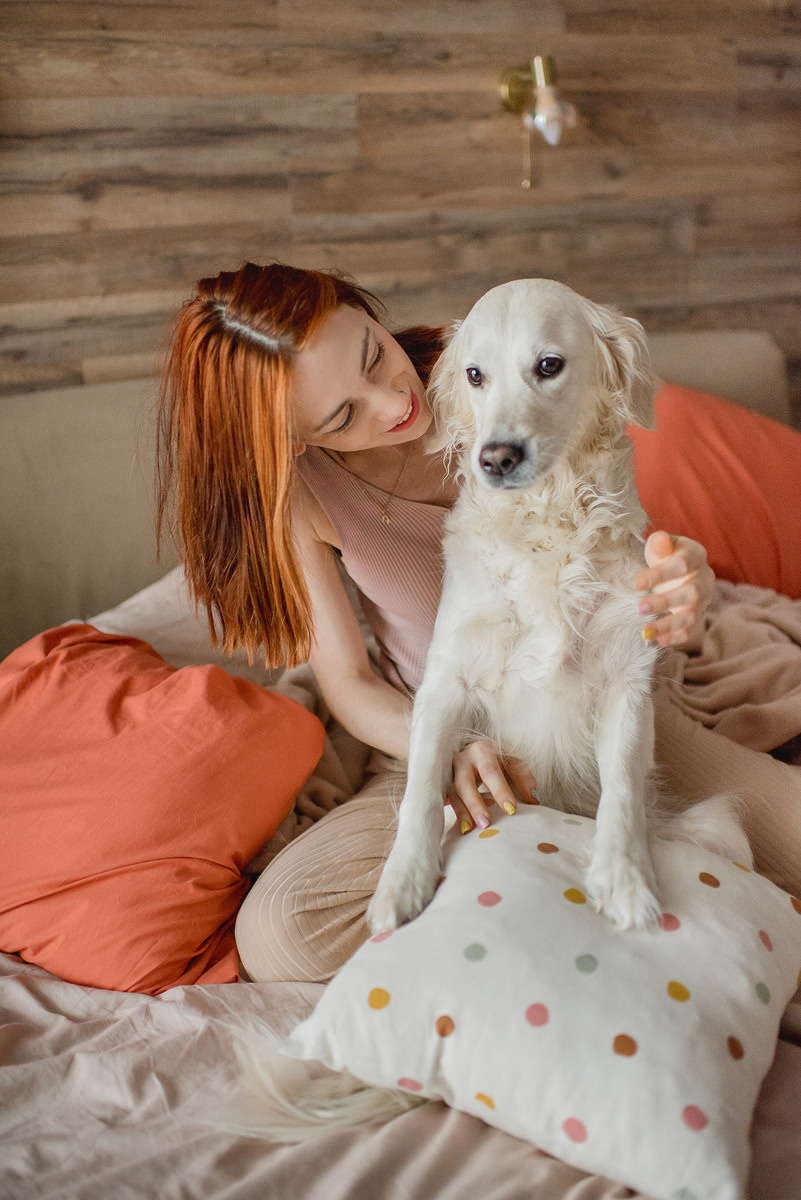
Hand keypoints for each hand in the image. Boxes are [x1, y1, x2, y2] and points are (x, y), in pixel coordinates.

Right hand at [447, 739, 537, 833]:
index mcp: (482, 751)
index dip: (500, 791)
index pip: (490, 772)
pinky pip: (447, 801)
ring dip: (462, 812)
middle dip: (475, 804)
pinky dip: (456, 814)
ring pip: (454, 794)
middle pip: (466, 783)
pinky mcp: (445, 785)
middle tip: (486, 823)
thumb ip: (523, 778)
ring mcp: (451, 773)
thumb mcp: (512, 762)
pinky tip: (464, 829)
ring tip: (470, 830)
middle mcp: (463, 760)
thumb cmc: (498, 759)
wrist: (475, 752)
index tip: (511, 810)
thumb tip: (534, 800)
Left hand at [633, 531, 713, 647]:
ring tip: (645, 631)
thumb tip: (658, 540)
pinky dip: (672, 638)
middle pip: (691, 593)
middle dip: (664, 602)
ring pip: (691, 616)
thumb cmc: (666, 555)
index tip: (635, 583)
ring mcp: (703, 600)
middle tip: (639, 608)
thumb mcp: (661, 545)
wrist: (677, 569)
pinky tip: (653, 641)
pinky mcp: (697, 617)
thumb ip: (659, 543)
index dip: (660, 574)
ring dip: (668, 625)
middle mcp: (705, 578)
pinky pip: (689, 631)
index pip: (682, 564)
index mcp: (696, 555)